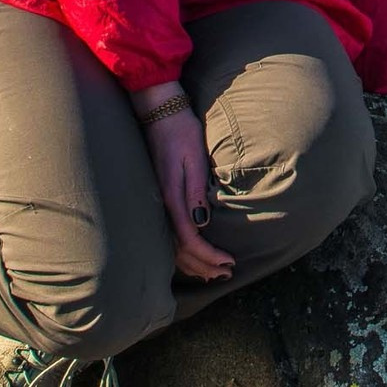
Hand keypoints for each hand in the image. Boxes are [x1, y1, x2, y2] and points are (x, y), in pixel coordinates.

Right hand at [131, 85, 234, 281]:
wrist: (160, 113)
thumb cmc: (181, 132)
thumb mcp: (194, 158)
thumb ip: (196, 192)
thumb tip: (202, 225)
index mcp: (171, 197)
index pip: (190, 239)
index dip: (209, 256)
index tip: (229, 262)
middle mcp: (161, 205)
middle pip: (180, 249)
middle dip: (204, 265)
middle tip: (227, 273)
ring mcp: (157, 204)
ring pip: (172, 246)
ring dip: (193, 263)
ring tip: (214, 272)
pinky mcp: (159, 199)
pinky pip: (168, 234)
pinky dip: (182, 250)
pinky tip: (193, 254)